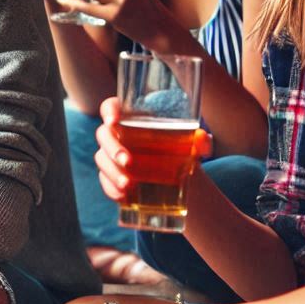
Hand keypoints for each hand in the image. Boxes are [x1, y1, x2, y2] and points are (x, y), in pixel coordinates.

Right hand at [94, 97, 212, 205]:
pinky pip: (104, 181)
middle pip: (103, 135)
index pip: (110, 107)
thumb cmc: (180, 149)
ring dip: (112, 172)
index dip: (108, 111)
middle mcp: (116, 134)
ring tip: (129, 185)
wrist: (177, 175)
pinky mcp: (110, 177)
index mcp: (130, 118)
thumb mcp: (192, 144)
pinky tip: (123, 196)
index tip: (114, 120)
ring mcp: (109, 156)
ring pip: (101, 160)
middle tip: (127, 161)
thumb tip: (203, 140)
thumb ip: (200, 140)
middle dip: (112, 148)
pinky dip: (112, 189)